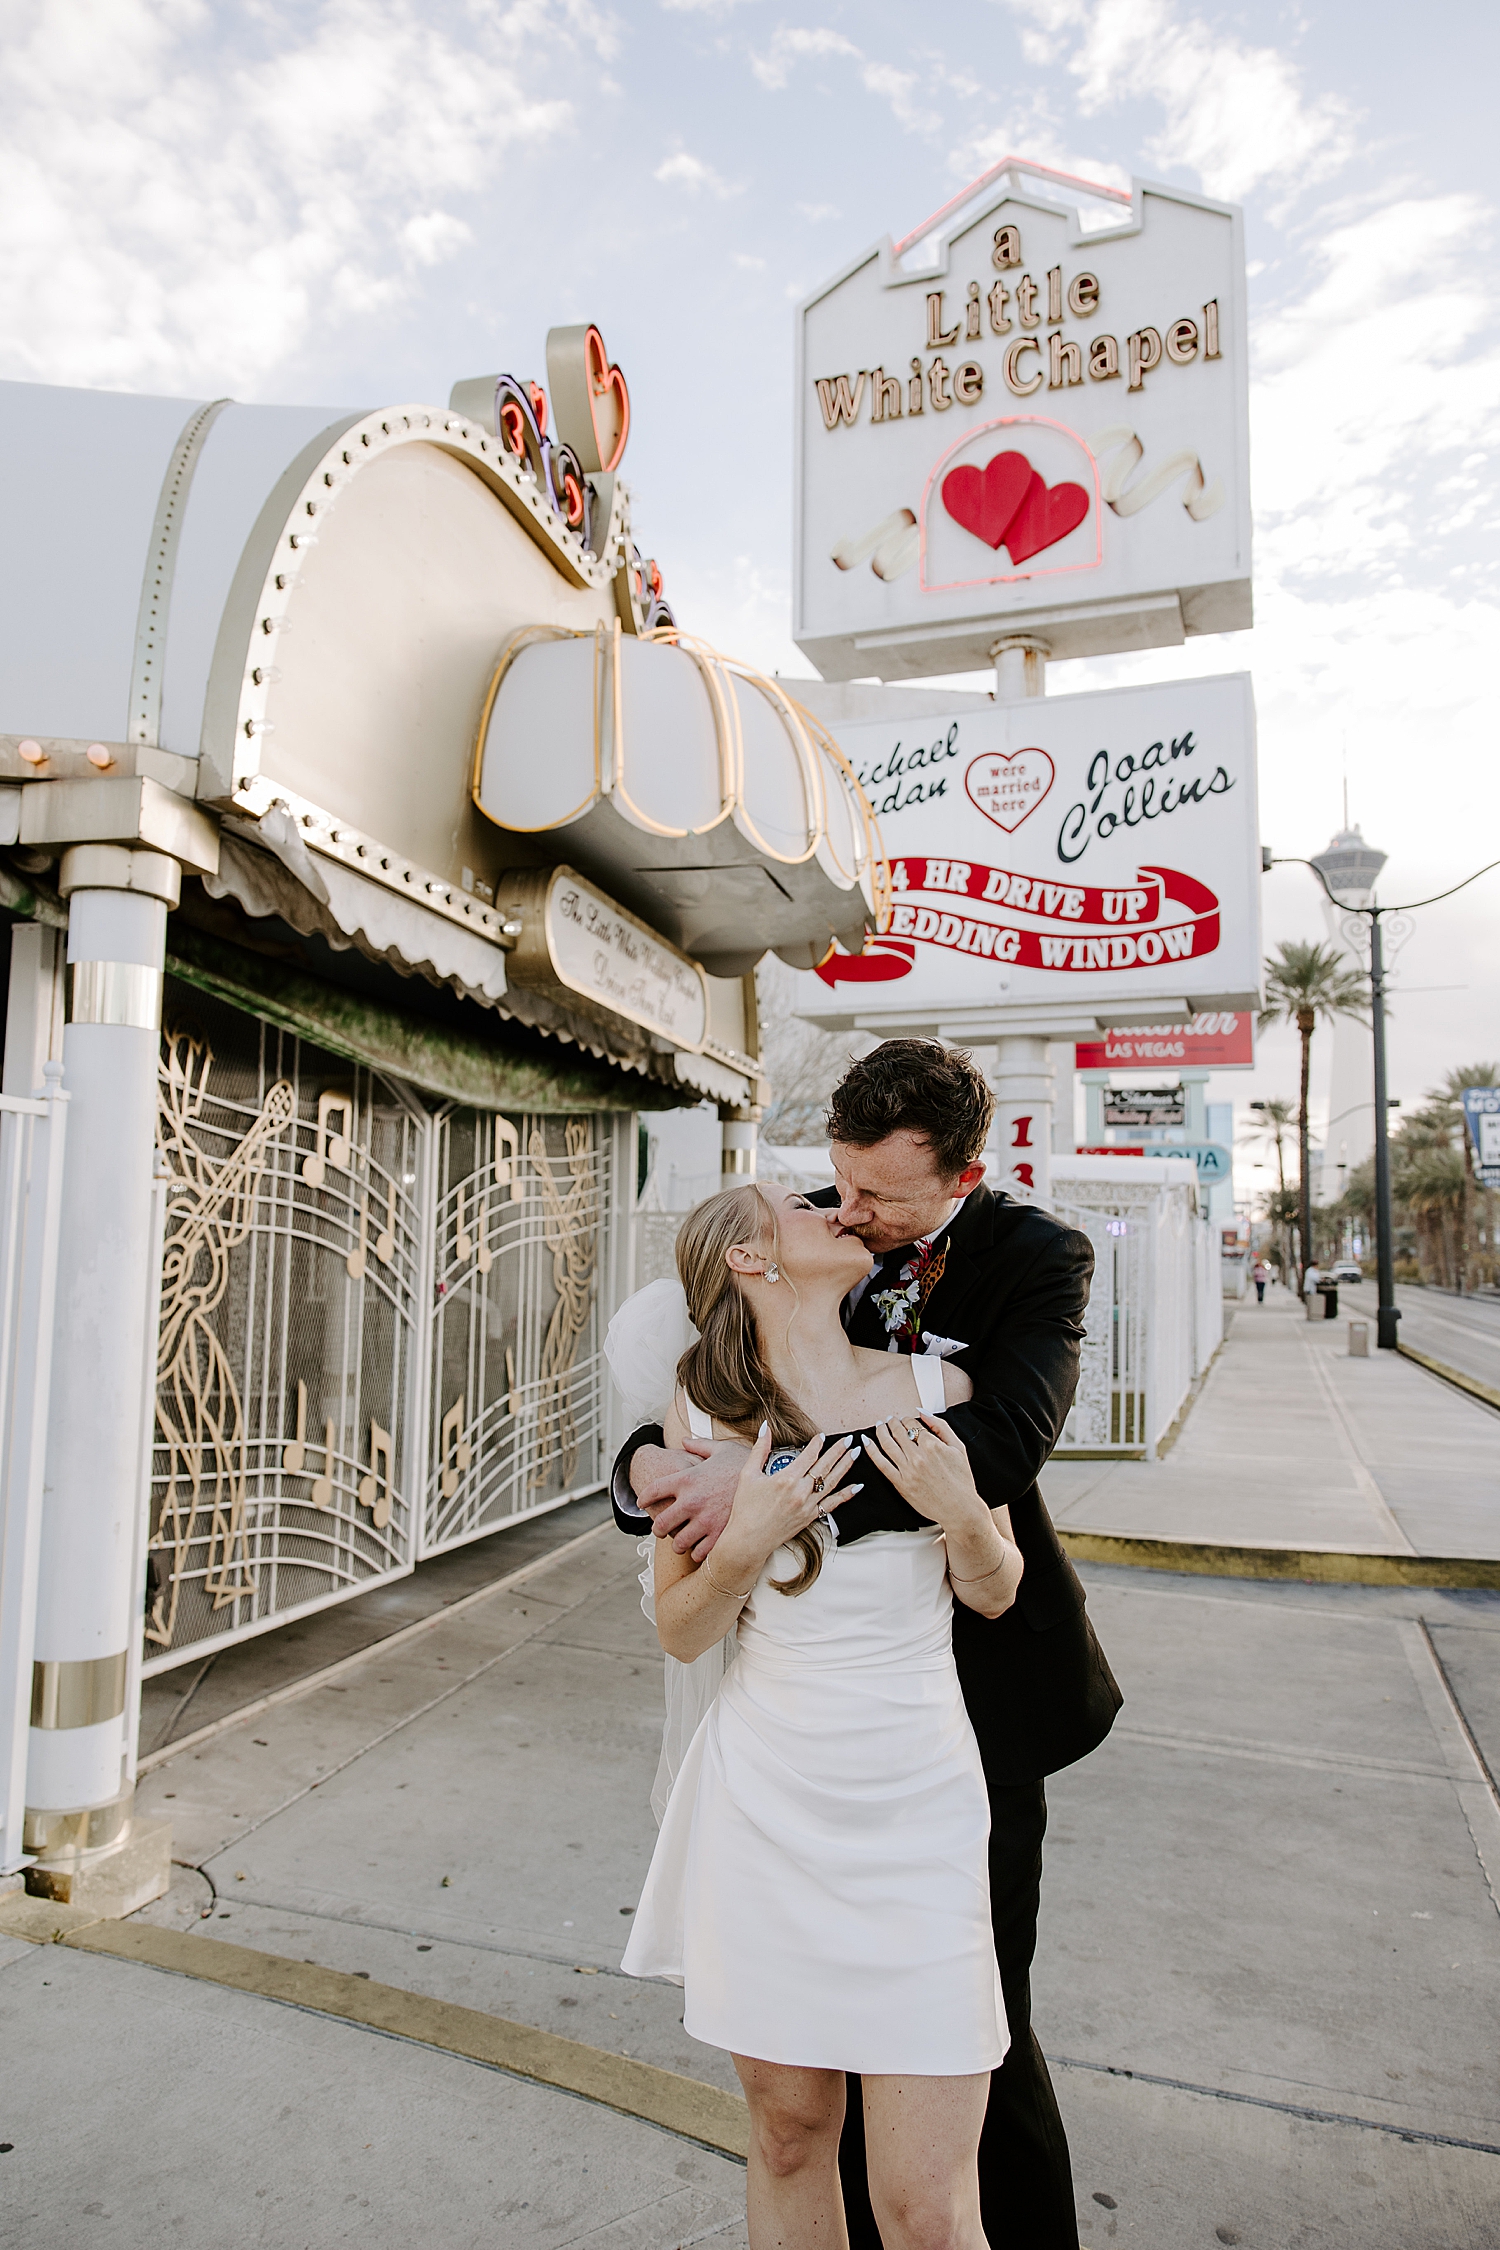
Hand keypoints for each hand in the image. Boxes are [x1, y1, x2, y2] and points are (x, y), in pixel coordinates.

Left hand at [635, 1441, 744, 1558]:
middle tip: (660, 1529)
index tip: (643, 1502)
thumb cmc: (745, 1463)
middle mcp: (691, 1501)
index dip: (644, 1498)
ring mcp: (705, 1520)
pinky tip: (700, 1547)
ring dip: (677, 1543)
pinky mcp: (719, 1535)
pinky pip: (699, 1553)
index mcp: (687, 1479)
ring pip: (678, 1542)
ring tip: (680, 1542)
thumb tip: (684, 1440)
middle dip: (658, 1528)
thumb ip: (699, 1446)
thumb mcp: (721, 1449)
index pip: (653, 1490)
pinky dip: (697, 1552)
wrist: (771, 1479)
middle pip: (660, 1523)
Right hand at [711, 1427, 859, 1588]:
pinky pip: (833, 1504)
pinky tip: (857, 1486)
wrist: (749, 1539)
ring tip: (856, 1453)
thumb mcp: (748, 1474)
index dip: (817, 1444)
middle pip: (824, 1466)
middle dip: (839, 1450)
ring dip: (846, 1466)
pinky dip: (846, 1495)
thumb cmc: (746, 1508)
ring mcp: (808, 1505)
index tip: (823, 1436)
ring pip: (832, 1482)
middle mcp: (800, 1491)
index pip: (808, 1455)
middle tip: (850, 1439)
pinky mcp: (810, 1517)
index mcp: (786, 1478)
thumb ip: (759, 1449)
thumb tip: (766, 1427)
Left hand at [864, 1414, 985, 1534]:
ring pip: (887, 1444)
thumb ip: (940, 1426)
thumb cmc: (961, 1479)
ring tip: (879, 1425)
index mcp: (932, 1445)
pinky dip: (871, 1450)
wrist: (959, 1508)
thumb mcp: (958, 1447)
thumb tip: (922, 1412)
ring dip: (881, 1431)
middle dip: (892, 1422)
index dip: (907, 1419)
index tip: (905, 1419)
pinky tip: (866, 1441)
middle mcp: (918, 1457)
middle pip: (898, 1432)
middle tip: (890, 1419)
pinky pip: (881, 1464)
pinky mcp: (900, 1484)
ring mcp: (907, 1471)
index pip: (912, 1424)